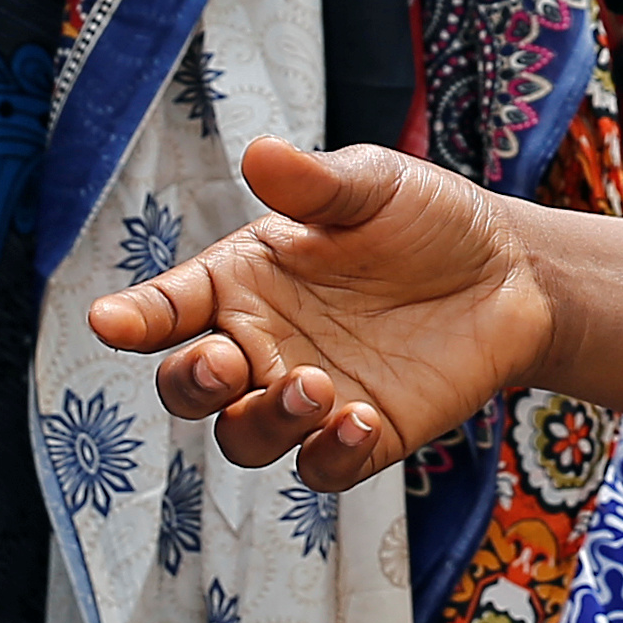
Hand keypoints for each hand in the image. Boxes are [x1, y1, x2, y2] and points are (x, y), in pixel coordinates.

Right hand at [84, 136, 555, 486]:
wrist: (512, 273)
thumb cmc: (426, 220)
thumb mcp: (375, 186)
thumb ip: (317, 183)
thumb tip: (260, 152)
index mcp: (244, 281)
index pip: (171, 306)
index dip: (135, 317)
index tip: (110, 321)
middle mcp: (262, 345)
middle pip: (190, 388)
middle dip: (192, 384)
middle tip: (225, 363)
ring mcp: (308, 398)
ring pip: (245, 438)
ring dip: (264, 422)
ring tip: (315, 386)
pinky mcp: (362, 437)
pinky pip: (321, 469)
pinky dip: (328, 457)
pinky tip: (358, 421)